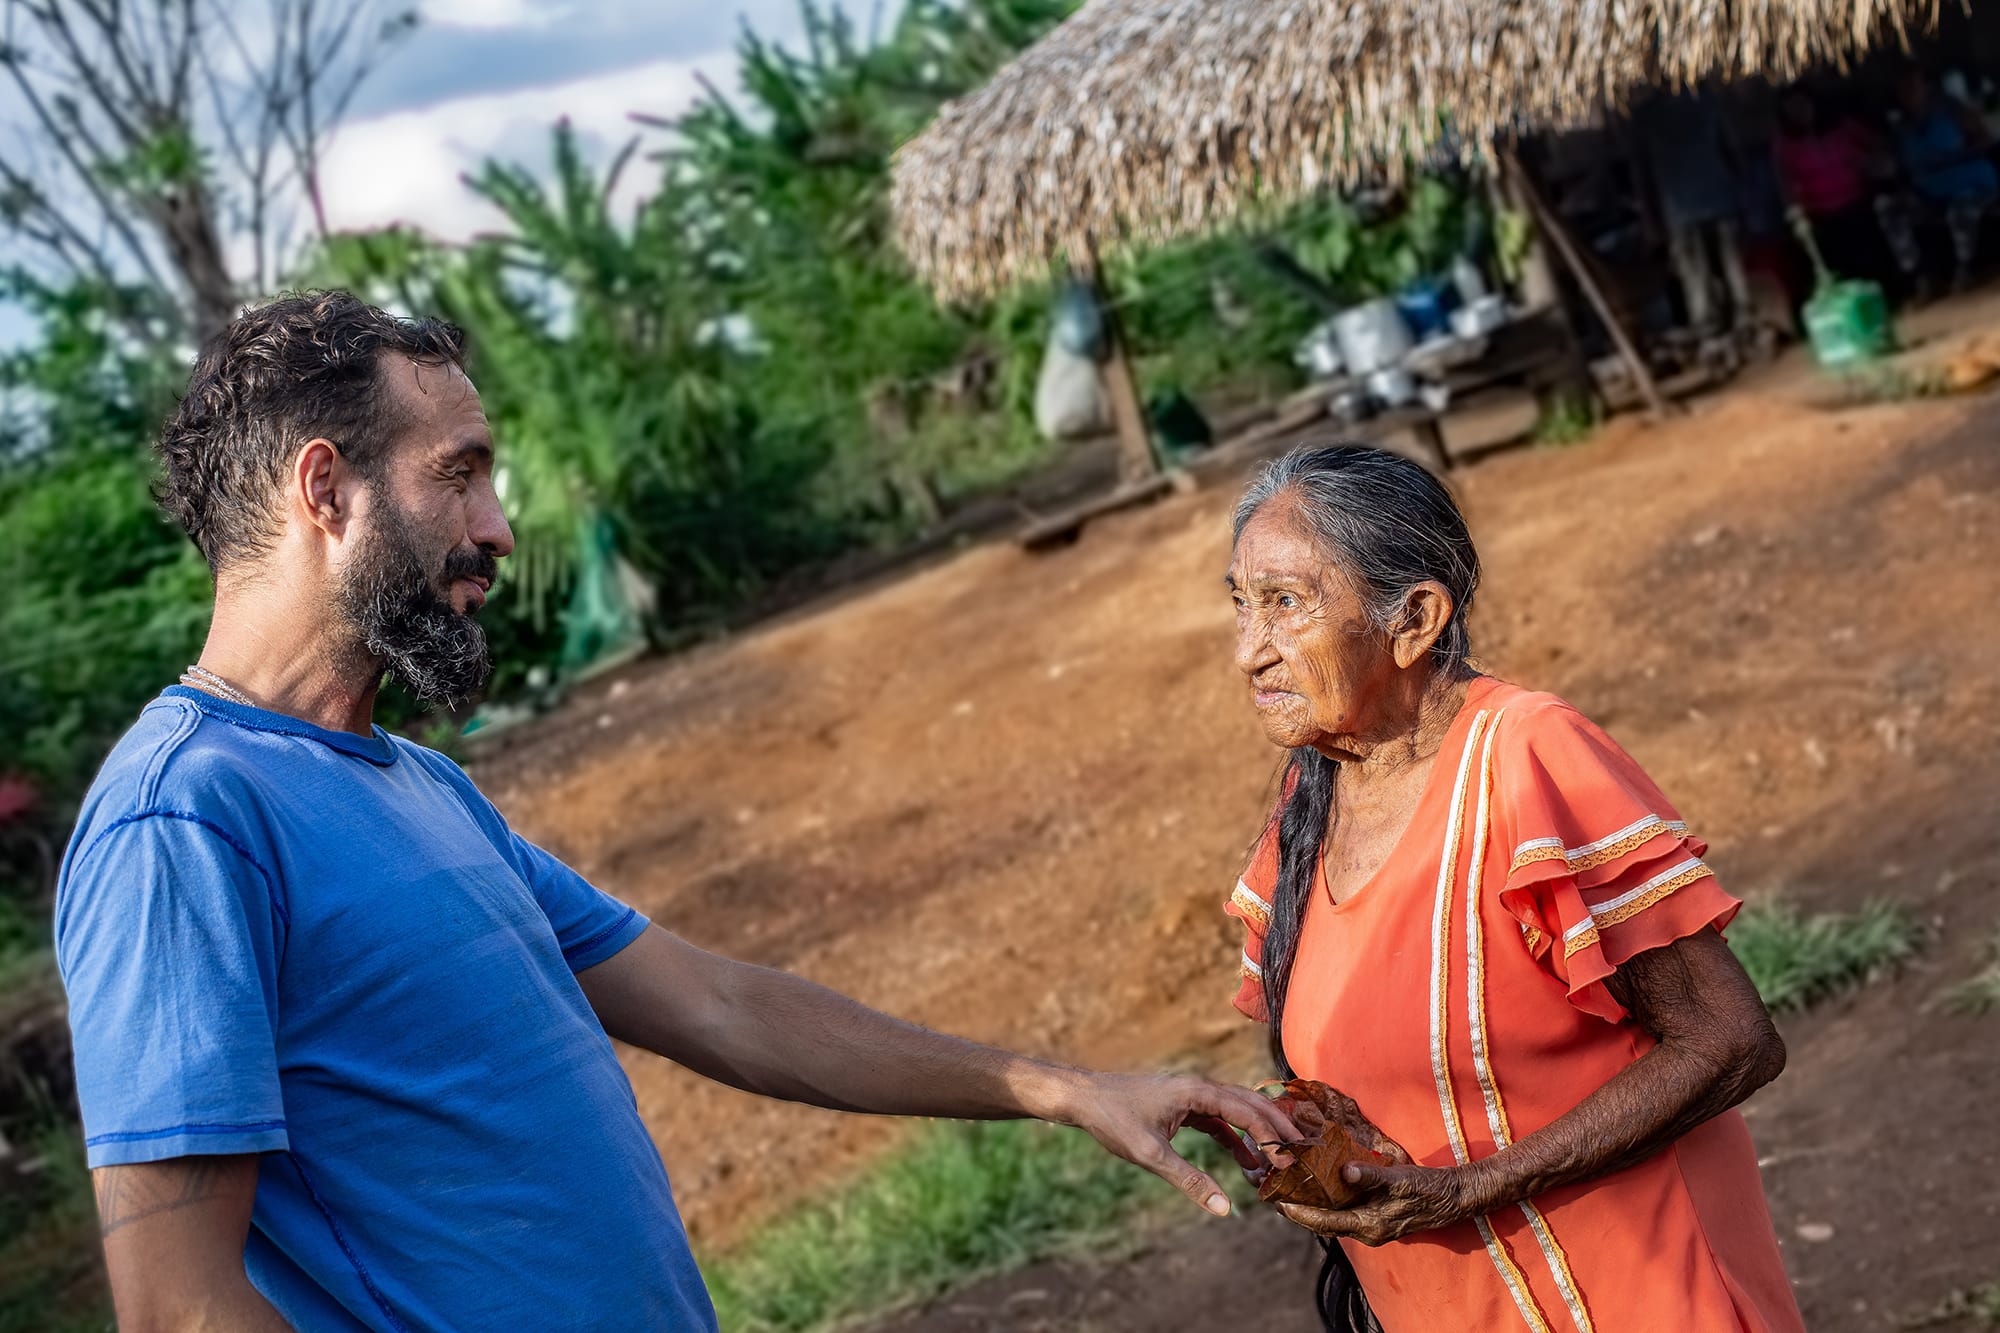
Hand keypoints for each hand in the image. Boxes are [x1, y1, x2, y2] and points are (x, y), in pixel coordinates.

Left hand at [1057, 1071, 1303, 1216]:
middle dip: (1277, 1129)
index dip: (1273, 1135)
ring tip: (1280, 1162)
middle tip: (1303, 1155)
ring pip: (1237, 1111)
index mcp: (1196, 1091)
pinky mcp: (1183, 1106)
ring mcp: (1192, 1095)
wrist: (1083, 1098)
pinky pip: (1220, 1120)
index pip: (1247, 1110)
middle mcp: (1199, 1088)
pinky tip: (1247, 1161)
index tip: (1291, 1159)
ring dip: (1259, 1133)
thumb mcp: (1150, 1155)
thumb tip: (1223, 1207)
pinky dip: (1237, 1138)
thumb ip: (1188, 1180)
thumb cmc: (1113, 1118)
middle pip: (1250, 1104)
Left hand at [1274, 1158, 1485, 1245]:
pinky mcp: (1377, 1218)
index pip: (1323, 1222)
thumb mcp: (1399, 1180)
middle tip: (1273, 1193)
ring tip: (1290, 1189)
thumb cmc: (1427, 1188)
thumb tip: (1345, 1172)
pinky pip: (1345, 1213)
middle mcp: (1367, 1231)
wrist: (1454, 1197)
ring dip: (1312, 1206)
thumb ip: (1371, 1176)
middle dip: (1298, 1210)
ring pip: (1333, 1219)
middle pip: (1323, 1223)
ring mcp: (1372, 1226)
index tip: (1275, 1200)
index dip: (1298, 1212)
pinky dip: (1329, 1202)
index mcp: (1369, 1226)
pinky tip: (1320, 1187)